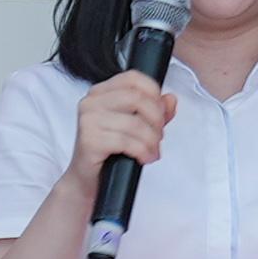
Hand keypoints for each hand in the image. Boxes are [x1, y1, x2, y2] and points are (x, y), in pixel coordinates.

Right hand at [63, 74, 171, 196]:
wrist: (86, 180)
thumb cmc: (108, 152)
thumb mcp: (136, 127)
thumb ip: (155, 111)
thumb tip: (170, 100)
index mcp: (100, 93)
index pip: (133, 78)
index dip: (154, 93)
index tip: (160, 112)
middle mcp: (91, 102)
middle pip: (137, 98)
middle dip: (156, 120)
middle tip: (159, 136)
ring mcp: (88, 121)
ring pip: (135, 123)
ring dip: (151, 140)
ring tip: (152, 151)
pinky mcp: (89, 140)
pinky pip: (126, 142)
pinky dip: (142, 151)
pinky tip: (144, 158)